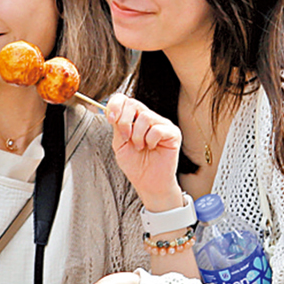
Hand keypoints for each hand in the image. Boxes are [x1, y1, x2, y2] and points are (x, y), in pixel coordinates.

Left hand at [103, 94, 182, 210]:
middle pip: (133, 103)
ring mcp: (162, 124)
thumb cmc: (136, 166)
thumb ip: (117, 127)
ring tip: (140, 147)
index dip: (115, 105)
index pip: (125, 100)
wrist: (148, 184)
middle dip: (124, 122)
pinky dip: (150, 140)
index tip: (111, 119)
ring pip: (145, 116)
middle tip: (126, 138)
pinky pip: (158, 129)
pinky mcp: (173, 133)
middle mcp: (149, 118)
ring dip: (137, 135)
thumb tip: (113, 111)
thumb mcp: (120, 144)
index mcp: (135, 119)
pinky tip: (151, 148)